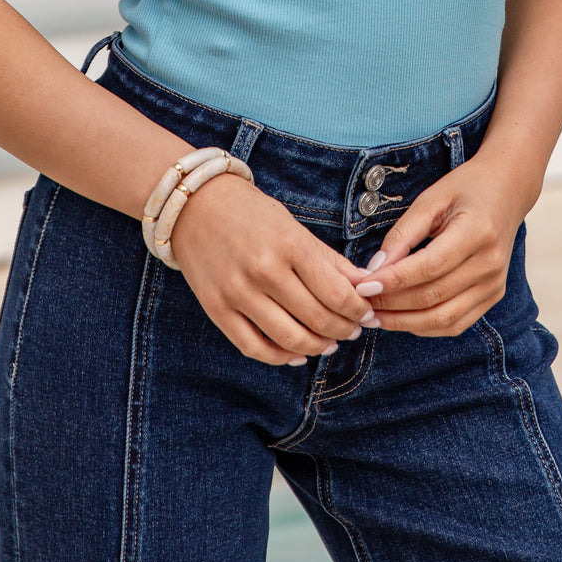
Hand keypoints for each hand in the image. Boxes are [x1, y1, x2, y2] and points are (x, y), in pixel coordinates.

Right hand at [169, 173, 378, 365]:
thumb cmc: (251, 213)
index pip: (337, 293)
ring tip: (329, 343)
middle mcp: (264, 270)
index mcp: (289, 244)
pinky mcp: (216, 309)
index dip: (359, 311)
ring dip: (317, 346)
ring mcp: (238, 292)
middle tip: (353, 330)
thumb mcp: (294, 227)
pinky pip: (254, 347)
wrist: (195, 205)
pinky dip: (280, 357)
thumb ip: (330, 261)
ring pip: (290, 339)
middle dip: (344, 330)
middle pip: (318, 319)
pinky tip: (297, 353)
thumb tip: (367, 286)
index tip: (367, 314)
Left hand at [357, 159, 526, 336]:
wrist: (507, 190)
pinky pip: (456, 323)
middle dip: (393, 305)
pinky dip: (426, 326)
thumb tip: (375, 269)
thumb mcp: (431, 199)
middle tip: (362, 304)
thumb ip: (403, 234)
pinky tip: (402, 318)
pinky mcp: (493, 296)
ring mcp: (494, 284)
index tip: (363, 286)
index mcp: (477, 232)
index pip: (429, 266)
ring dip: (406, 322)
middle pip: (435, 296)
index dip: (394, 280)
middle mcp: (490, 263)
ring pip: (444, 318)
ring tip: (376, 316)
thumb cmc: (466, 189)